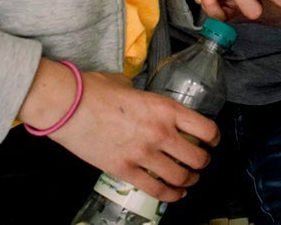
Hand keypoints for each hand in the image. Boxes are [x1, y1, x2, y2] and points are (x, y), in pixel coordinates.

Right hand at [24, 62, 215, 202]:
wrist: (67, 105)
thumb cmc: (95, 90)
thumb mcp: (131, 86)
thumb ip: (145, 98)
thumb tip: (145, 101)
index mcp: (166, 109)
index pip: (206, 129)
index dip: (214, 139)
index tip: (212, 142)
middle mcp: (161, 132)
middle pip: (198, 157)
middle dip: (203, 162)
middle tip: (200, 162)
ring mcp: (143, 153)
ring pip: (180, 177)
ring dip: (189, 181)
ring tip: (190, 180)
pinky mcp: (124, 170)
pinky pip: (155, 189)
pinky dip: (169, 195)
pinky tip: (174, 194)